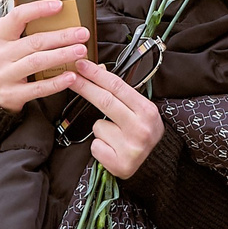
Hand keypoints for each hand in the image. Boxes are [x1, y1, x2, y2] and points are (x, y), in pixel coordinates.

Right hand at [0, 0, 91, 112]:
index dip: (38, 9)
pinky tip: (71, 76)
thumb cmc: (5, 64)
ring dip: (62, 55)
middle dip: (62, 36)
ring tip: (80, 51)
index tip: (59, 6)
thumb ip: (20, 29)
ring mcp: (4, 76)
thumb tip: (50, 11)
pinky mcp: (11, 95)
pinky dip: (57, 82)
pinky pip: (38, 87)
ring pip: (37, 62)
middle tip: (82, 34)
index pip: (17, 17)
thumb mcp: (5, 44)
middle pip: (34, 41)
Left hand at [65, 59, 164, 178]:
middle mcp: (141, 128)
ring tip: (116, 136)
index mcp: (147, 111)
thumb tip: (96, 72)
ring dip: (101, 129)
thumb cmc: (143, 131)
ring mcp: (131, 147)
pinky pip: (96, 146)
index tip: (82, 65)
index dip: (97, 74)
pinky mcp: (120, 164)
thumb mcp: (140, 110)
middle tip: (71, 76)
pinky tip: (113, 149)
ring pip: (98, 126)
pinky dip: (100, 147)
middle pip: (105, 101)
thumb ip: (121, 93)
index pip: (117, 87)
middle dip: (84, 86)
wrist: (156, 162)